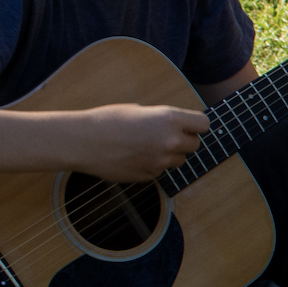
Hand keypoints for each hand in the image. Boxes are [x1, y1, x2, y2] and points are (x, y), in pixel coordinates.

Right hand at [70, 104, 209, 182]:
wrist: (83, 141)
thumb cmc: (107, 120)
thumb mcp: (140, 110)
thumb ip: (163, 120)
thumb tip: (177, 127)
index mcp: (170, 119)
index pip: (204, 124)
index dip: (196, 125)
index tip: (189, 125)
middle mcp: (170, 141)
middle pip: (195, 145)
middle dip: (184, 140)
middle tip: (165, 135)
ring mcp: (161, 161)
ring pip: (178, 160)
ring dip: (169, 154)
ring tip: (146, 145)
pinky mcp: (149, 176)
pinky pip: (160, 171)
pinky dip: (152, 165)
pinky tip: (133, 156)